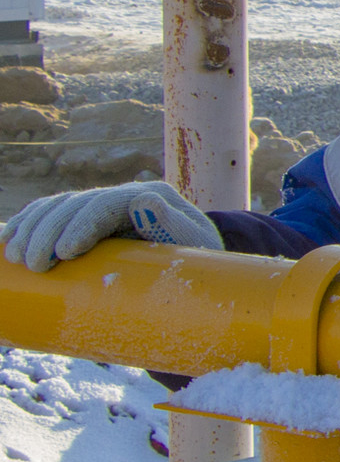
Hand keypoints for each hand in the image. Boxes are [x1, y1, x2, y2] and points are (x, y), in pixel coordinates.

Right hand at [1, 182, 223, 273]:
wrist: (198, 266)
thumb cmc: (198, 261)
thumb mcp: (193, 247)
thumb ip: (171, 225)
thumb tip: (146, 202)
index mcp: (152, 196)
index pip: (107, 203)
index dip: (81, 224)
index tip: (65, 252)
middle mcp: (126, 195)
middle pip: (76, 204)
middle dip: (48, 232)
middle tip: (35, 266)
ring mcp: (106, 203)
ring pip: (58, 206)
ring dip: (31, 229)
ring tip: (16, 258)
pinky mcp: (89, 217)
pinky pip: (51, 212)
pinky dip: (27, 222)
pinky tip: (8, 239)